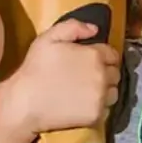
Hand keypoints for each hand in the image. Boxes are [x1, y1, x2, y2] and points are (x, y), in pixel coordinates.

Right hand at [2, 18, 122, 136]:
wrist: (26, 103)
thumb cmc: (35, 68)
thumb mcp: (48, 38)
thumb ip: (73, 27)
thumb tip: (95, 29)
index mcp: (95, 55)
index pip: (113, 54)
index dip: (103, 56)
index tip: (92, 60)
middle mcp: (103, 76)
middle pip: (115, 73)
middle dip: (105, 72)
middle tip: (88, 76)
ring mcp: (101, 97)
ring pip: (114, 92)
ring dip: (105, 90)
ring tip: (88, 90)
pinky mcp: (96, 115)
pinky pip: (106, 109)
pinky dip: (99, 106)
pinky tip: (84, 103)